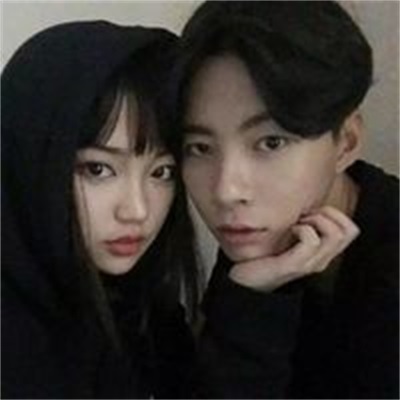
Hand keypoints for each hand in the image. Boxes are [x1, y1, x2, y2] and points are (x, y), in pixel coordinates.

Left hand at [228, 206, 359, 291]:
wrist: (246, 282)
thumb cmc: (263, 259)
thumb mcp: (286, 241)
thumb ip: (299, 228)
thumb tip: (305, 206)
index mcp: (321, 254)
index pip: (350, 230)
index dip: (335, 214)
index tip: (311, 213)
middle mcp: (321, 260)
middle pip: (349, 231)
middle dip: (330, 214)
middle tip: (307, 216)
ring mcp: (310, 264)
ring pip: (336, 234)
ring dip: (317, 220)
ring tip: (299, 222)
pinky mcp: (295, 265)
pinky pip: (312, 240)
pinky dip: (303, 228)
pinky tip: (291, 229)